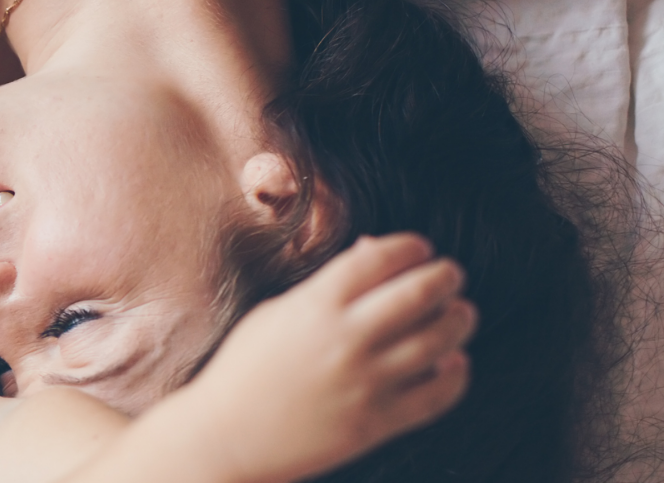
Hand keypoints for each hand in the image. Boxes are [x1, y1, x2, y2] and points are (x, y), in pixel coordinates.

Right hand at [179, 233, 474, 481]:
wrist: (226, 436)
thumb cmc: (243, 370)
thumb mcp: (275, 314)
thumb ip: (326, 284)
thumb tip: (374, 250)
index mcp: (314, 306)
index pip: (380, 259)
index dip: (409, 248)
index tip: (419, 249)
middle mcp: (345, 339)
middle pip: (420, 293)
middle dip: (444, 276)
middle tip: (449, 275)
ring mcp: (364, 382)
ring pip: (439, 341)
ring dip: (458, 320)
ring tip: (459, 313)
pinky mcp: (376, 422)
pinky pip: (437, 394)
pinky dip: (455, 374)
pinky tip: (453, 362)